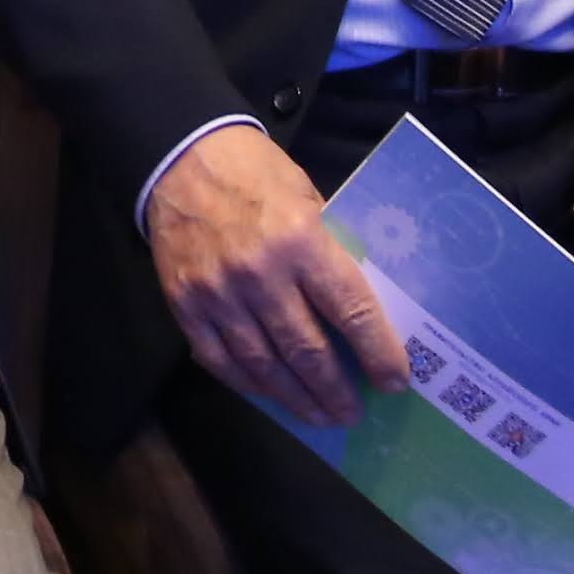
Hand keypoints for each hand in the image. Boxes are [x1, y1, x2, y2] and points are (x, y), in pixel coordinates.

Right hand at [146, 122, 405, 427]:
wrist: (179, 158)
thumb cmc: (255, 174)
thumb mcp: (308, 198)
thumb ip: (329, 251)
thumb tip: (357, 307)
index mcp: (301, 240)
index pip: (350, 310)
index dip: (377, 352)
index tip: (394, 382)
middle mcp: (260, 273)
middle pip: (307, 350)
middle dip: (336, 390)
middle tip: (353, 413)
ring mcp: (219, 294)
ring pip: (264, 365)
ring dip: (296, 398)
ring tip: (320, 416)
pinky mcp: (185, 305)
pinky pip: (220, 360)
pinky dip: (248, 384)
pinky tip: (270, 395)